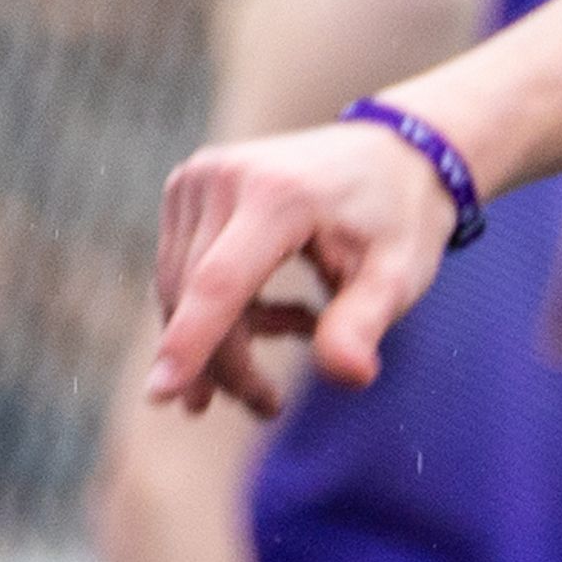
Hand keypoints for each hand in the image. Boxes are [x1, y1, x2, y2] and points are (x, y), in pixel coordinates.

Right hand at [150, 121, 460, 415]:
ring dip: (222, 340)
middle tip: (267, 407)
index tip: (160, 394)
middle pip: (196, 294)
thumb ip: (365, 322)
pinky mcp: (187, 188)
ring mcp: (197, 178)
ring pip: (180, 288)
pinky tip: (277, 321)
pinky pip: (184, 270)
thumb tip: (350, 376)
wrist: (395, 153)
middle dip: (225, 362)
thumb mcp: (400, 273)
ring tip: (283, 363)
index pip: (220, 281)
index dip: (192, 341)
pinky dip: (221, 309)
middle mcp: (224, 177)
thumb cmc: (400, 219)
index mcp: (279, 194)